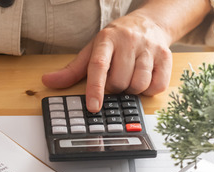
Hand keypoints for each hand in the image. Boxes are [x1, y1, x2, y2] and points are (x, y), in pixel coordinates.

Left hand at [41, 13, 172, 112]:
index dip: (95, 89)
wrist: (149, 23)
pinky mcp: (166, 57)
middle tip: (115, 80)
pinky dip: (149, 89)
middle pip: (119, 81)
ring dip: (132, 89)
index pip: (99, 66)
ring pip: (139, 85)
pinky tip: (144, 79)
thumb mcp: (92, 51)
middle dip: (114, 88)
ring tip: (129, 78)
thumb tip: (48, 81)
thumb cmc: (116, 41)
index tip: (93, 107)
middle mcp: (128, 41)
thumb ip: (72, 70)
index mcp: (107, 39)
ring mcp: (149, 48)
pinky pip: (157, 86)